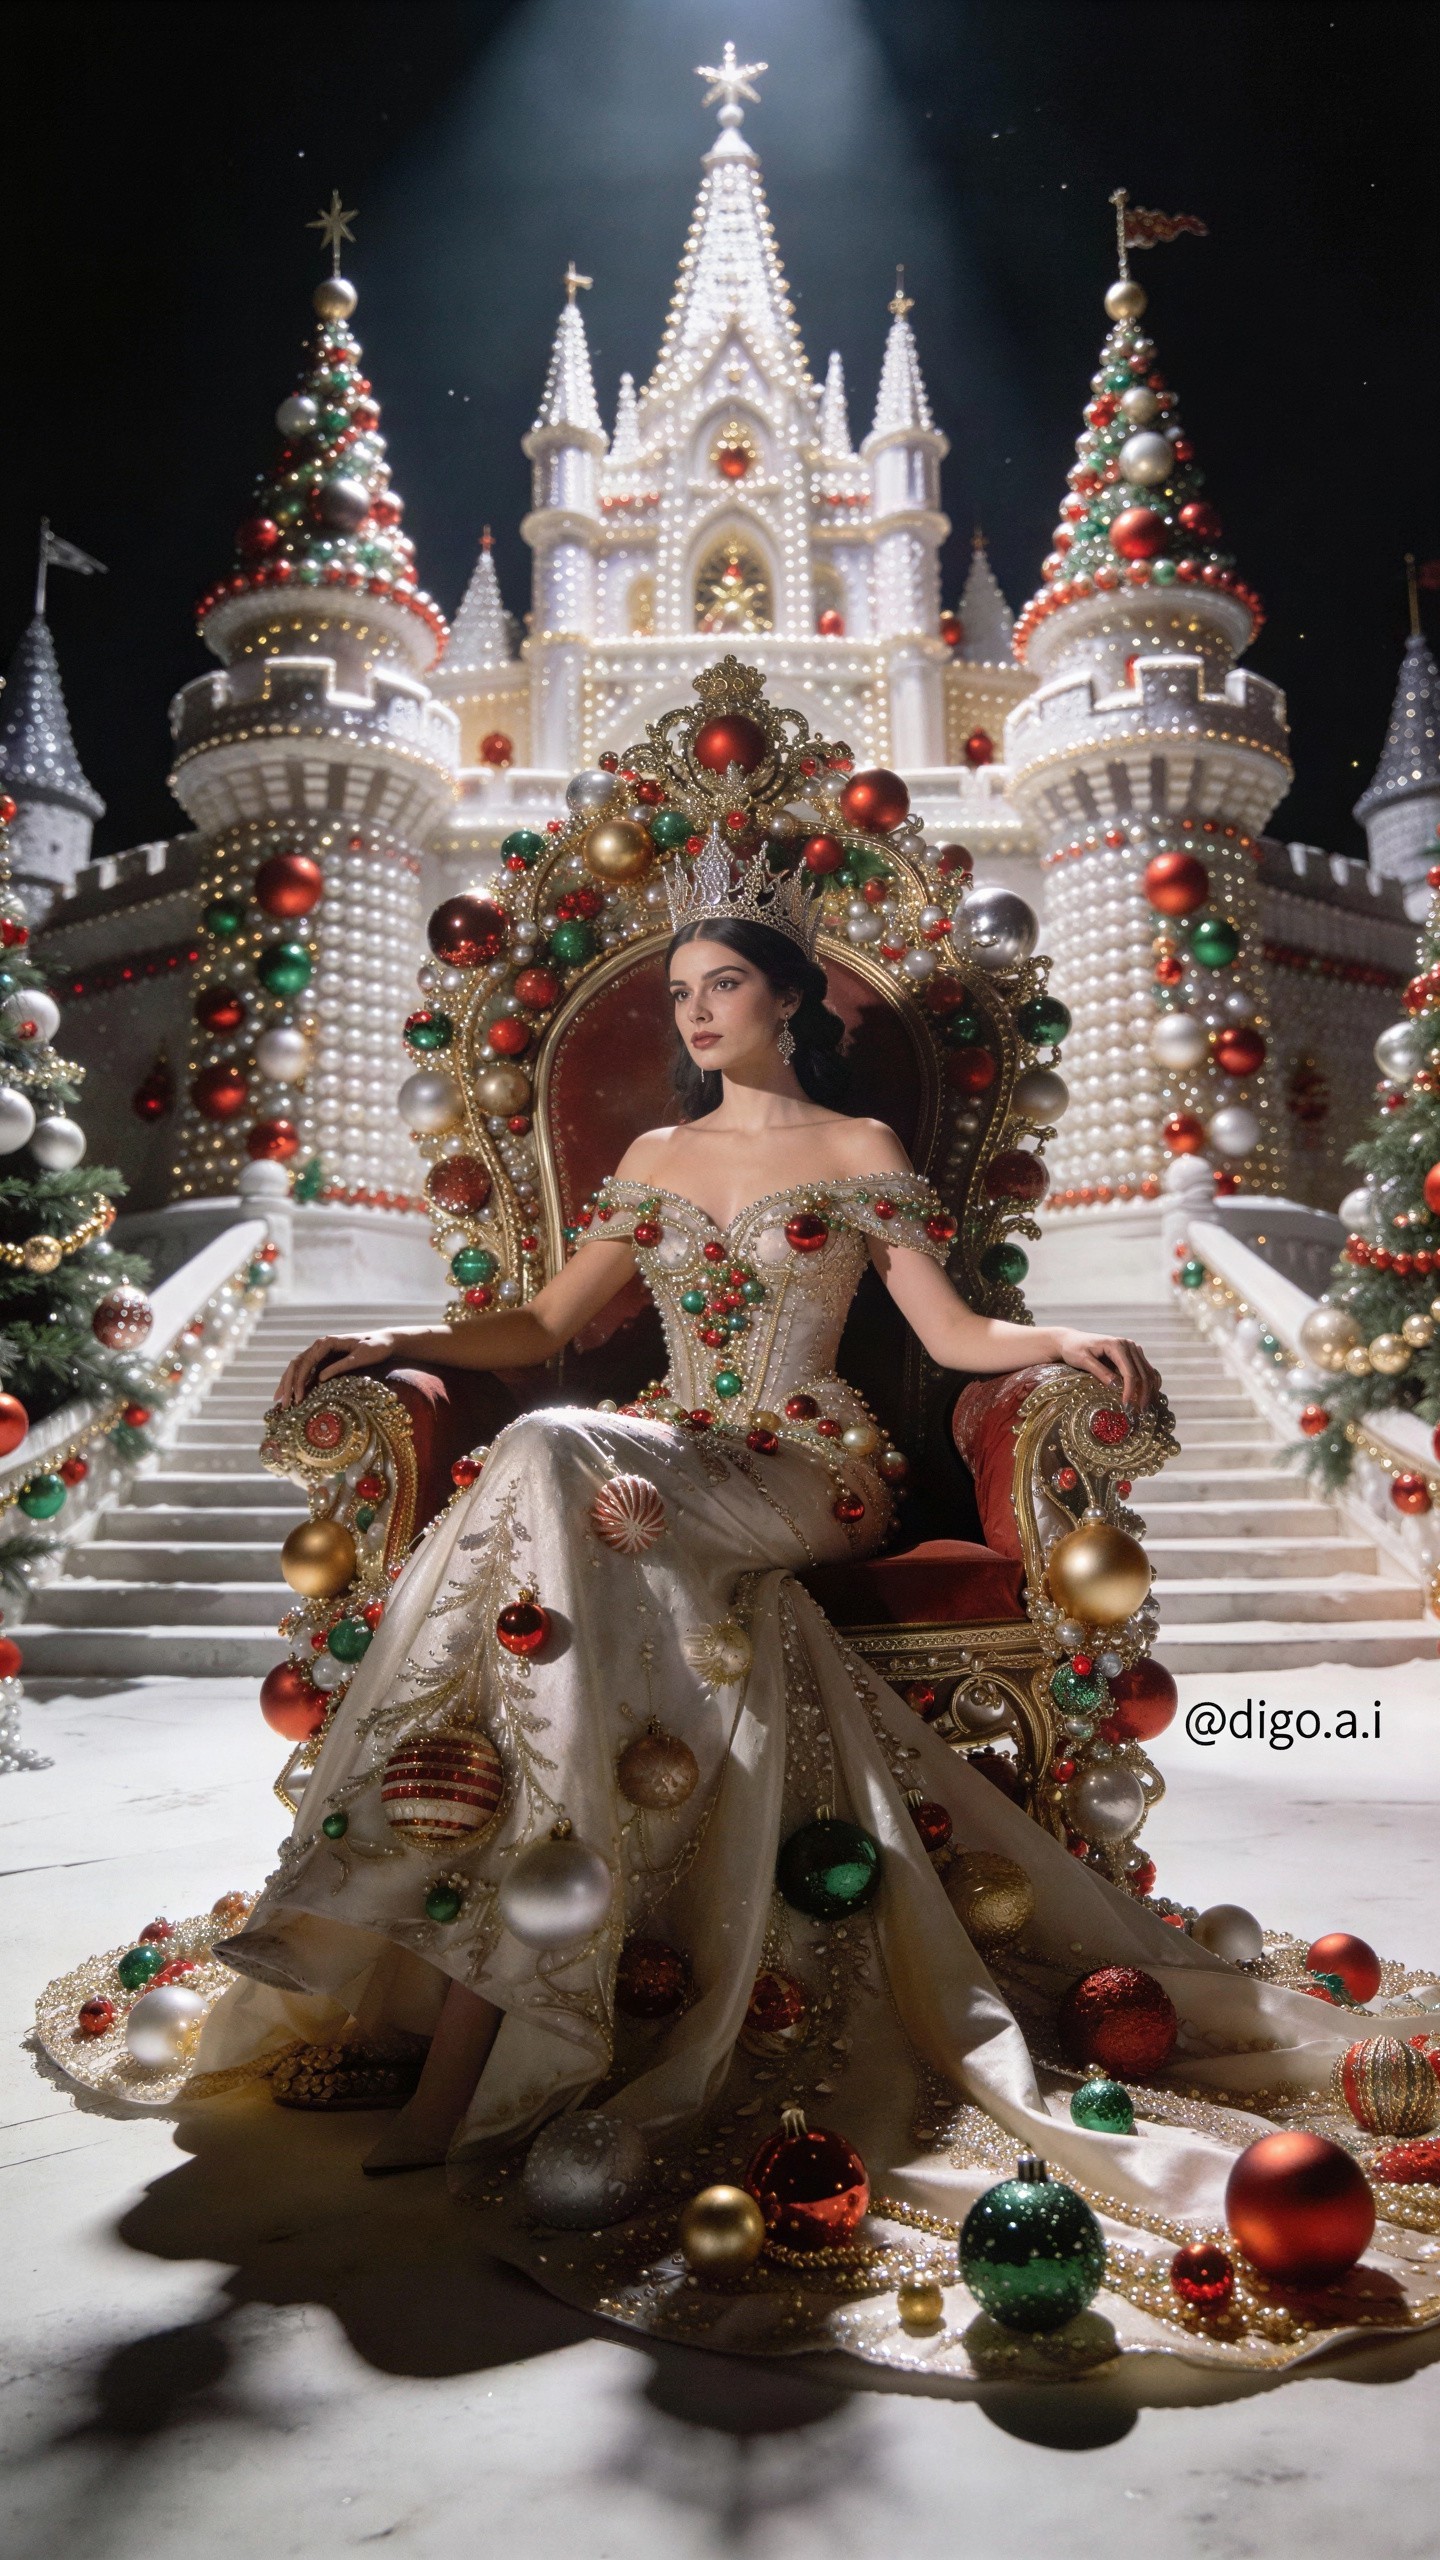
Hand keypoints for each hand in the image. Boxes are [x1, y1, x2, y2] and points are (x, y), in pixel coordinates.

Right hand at [275, 1330, 397, 1408]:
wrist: (384, 1342)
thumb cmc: (375, 1348)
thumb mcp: (361, 1357)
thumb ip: (341, 1366)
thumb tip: (320, 1378)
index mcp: (326, 1343)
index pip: (305, 1362)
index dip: (299, 1381)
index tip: (298, 1398)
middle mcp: (319, 1346)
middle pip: (295, 1365)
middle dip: (287, 1385)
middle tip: (283, 1404)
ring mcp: (320, 1353)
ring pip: (296, 1368)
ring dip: (287, 1384)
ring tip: (280, 1402)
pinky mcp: (324, 1360)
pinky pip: (305, 1371)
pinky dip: (296, 1383)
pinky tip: (291, 1396)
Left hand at [1052, 1328, 1161, 1413]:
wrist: (1072, 1341)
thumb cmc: (1074, 1349)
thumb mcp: (1083, 1360)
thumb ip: (1100, 1372)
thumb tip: (1117, 1387)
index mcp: (1117, 1345)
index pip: (1130, 1372)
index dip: (1130, 1391)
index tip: (1127, 1407)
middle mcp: (1129, 1345)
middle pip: (1143, 1373)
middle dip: (1143, 1394)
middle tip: (1140, 1412)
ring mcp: (1133, 1349)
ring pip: (1148, 1372)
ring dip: (1149, 1390)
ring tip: (1144, 1408)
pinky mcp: (1134, 1355)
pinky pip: (1146, 1370)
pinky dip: (1150, 1383)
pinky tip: (1148, 1396)